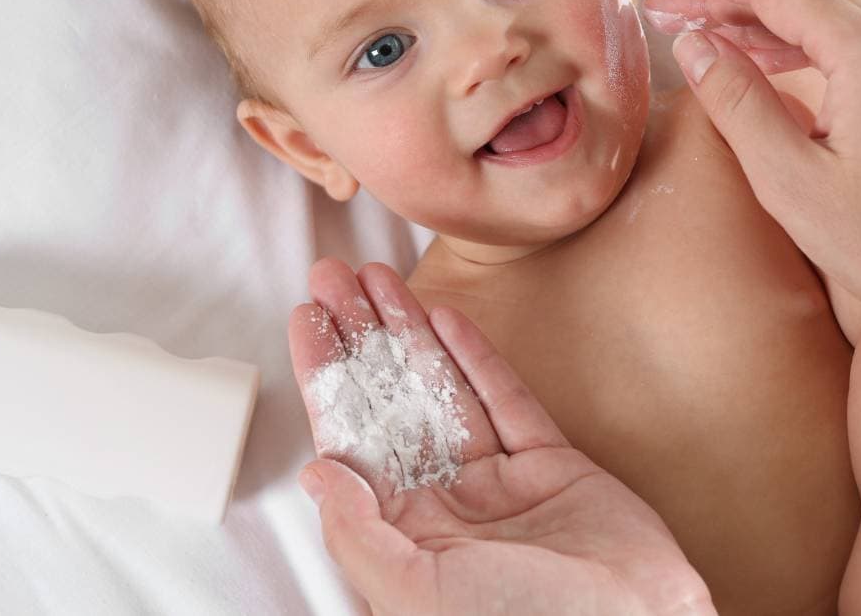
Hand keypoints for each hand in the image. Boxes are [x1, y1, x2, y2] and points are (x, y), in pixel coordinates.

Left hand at [287, 258, 714, 615]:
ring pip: (444, 391)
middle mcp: (446, 506)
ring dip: (410, 333)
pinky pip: (507, 400)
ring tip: (379, 278)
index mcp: (405, 540)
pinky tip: (446, 317)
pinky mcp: (554, 467)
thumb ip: (360, 535)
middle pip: (390, 403)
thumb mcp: (417, 594)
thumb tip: (317, 471)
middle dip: (360, 339)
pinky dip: (477, 356)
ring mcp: (500, 484)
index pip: (350, 441)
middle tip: (332, 276)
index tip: (306, 319)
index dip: (326, 377)